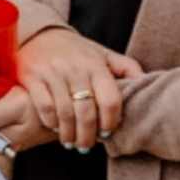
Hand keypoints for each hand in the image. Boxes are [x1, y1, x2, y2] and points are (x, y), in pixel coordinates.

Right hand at [0, 23, 141, 152]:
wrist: (40, 34)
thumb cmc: (77, 51)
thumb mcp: (104, 54)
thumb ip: (126, 68)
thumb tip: (146, 84)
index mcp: (96, 65)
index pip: (110, 100)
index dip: (111, 122)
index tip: (107, 132)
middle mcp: (75, 69)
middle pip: (86, 112)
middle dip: (88, 135)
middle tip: (87, 145)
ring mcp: (53, 73)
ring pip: (65, 113)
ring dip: (69, 134)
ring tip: (71, 142)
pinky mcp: (33, 77)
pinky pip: (44, 107)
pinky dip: (51, 122)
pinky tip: (55, 127)